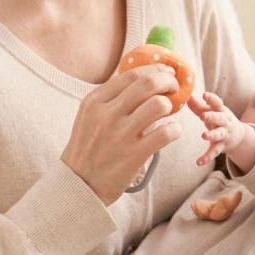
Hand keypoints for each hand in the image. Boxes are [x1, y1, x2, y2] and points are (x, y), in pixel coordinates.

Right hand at [61, 63, 182, 205]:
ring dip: (171, 105)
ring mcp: (121, 135)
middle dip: (168, 82)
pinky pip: (166, 133)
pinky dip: (175, 129)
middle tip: (174, 89)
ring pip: (159, 105)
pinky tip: (172, 131)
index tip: (165, 73)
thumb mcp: (88, 117)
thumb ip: (110, 99)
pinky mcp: (134, 155)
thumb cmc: (88, 148)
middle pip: (148, 83)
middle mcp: (107, 114)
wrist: (78, 184)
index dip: (155, 70)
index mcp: (94, 102)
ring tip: (170, 112)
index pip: (132, 75)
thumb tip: (142, 80)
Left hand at [188, 91, 244, 166]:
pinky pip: (214, 152)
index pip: (217, 103)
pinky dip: (207, 157)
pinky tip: (198, 162)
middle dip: (212, 116)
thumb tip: (186, 96)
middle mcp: (224, 121)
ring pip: (218, 134)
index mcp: (221, 110)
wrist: (238, 136)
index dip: (212, 99)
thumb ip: (198, 105)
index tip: (204, 95)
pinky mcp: (221, 146)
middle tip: (203, 116)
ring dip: (212, 135)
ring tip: (204, 136)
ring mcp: (224, 134)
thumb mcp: (211, 111)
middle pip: (219, 118)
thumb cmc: (219, 119)